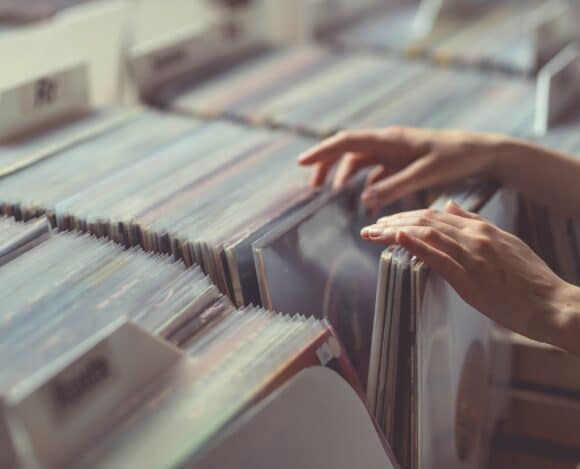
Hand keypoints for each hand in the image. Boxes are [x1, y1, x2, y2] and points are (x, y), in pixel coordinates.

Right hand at [297, 127, 507, 209]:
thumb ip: (396, 185)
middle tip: (313, 186)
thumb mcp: (427, 173)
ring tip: (334, 195)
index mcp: (391, 139)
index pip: (348, 142)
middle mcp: (388, 142)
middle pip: (348, 151)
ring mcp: (394, 152)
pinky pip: (376, 173)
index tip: (301, 162)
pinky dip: (368, 186)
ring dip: (346, 177)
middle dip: (327, 165)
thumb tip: (366, 198)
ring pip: (360, 162)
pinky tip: (368, 202)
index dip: (323, 151)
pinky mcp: (402, 162)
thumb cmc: (457, 158)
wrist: (482, 153)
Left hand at [361, 200, 579, 354]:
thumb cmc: (530, 278)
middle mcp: (474, 237)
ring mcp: (473, 256)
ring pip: (427, 234)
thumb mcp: (504, 241)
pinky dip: (417, 245)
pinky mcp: (471, 278)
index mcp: (480, 229)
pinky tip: (398, 238)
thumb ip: (473, 222)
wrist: (553, 304)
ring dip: (395, 231)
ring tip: (372, 233)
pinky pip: (440, 258)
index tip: (386, 221)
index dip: (406, 215)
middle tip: (369, 227)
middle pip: (425, 220)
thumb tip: (448, 204)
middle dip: (393, 222)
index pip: (434, 214)